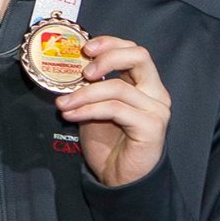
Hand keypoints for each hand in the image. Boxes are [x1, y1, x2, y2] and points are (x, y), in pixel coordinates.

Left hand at [56, 35, 170, 187]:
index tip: (85, 48)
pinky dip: (88, 109)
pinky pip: (115, 109)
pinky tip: (71, 115)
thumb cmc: (109, 142)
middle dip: (107, 57)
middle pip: (139, 57)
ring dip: (84, 93)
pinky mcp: (151, 126)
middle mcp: (155, 93)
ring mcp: (156, 109)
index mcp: (144, 84)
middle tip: (82, 71)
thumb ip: (90, 87)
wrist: (119, 177)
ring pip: (118, 87)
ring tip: (63, 104)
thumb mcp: (94, 107)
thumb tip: (67, 68)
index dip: (110, 43)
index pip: (134, 50)